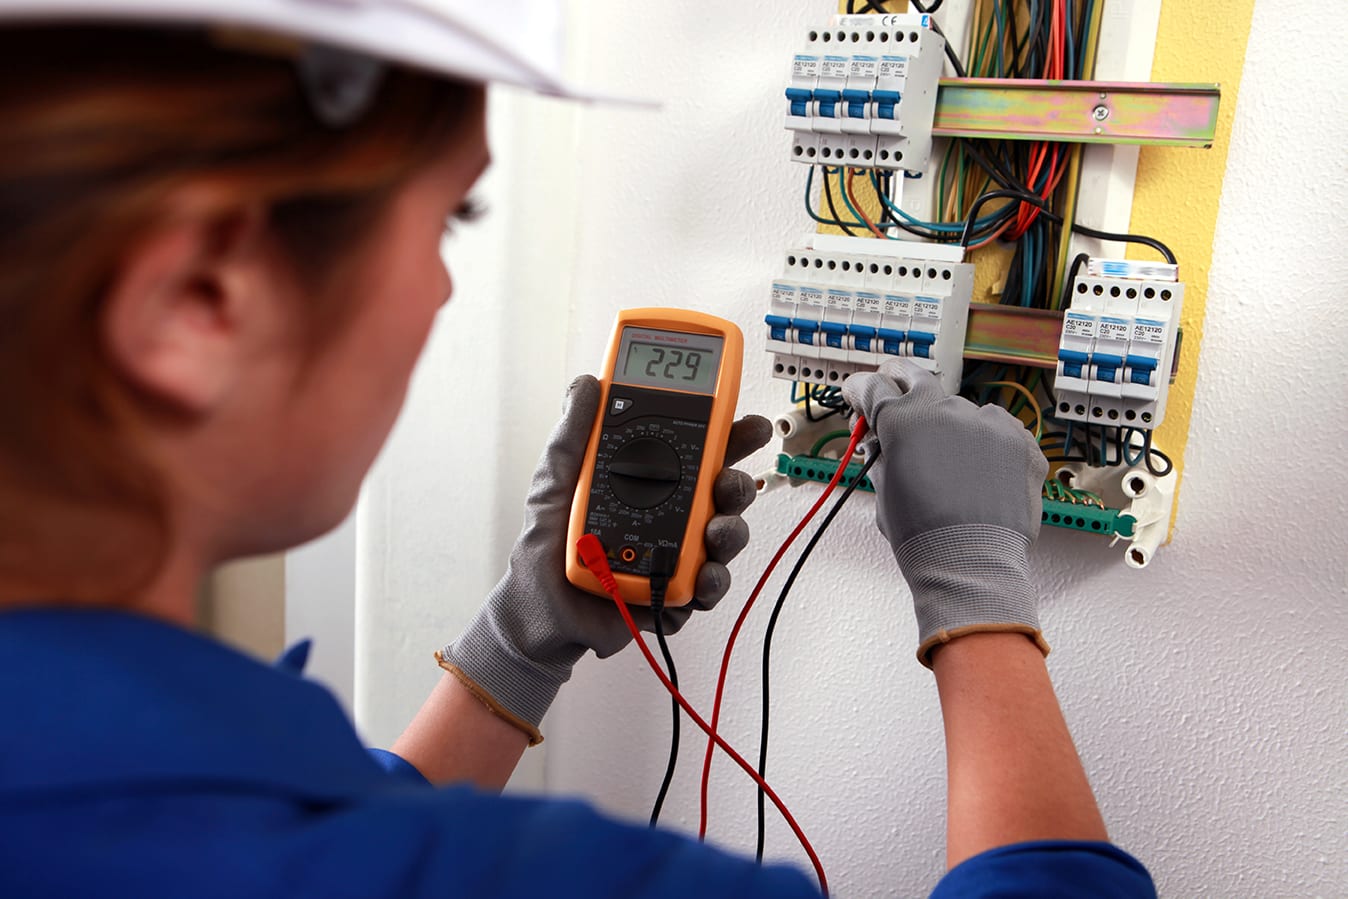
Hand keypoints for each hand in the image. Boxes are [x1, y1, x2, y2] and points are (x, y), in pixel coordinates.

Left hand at [438, 375, 771, 740]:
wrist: (535, 608)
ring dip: (731, 532)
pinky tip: (702, 578)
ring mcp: (676, 555)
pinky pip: (706, 588)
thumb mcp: (554, 482)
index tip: (746, 424)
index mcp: (648, 482)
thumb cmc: (545, 544)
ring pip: (723, 538)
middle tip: (729, 483)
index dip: (727, 436)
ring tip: (716, 533)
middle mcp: (670, 516)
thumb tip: (586, 385)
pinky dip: (712, 582)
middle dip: (737, 485)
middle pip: (721, 494)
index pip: (697, 452)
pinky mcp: (673, 594)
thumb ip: (572, 435)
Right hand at [841, 359, 1048, 666]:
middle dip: (897, 381)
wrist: (971, 563)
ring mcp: (988, 422)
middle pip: (916, 377)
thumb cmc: (923, 534)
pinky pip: (996, 427)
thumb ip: (879, 453)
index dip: (859, 390)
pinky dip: (983, 441)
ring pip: (958, 409)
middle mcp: (947, 410)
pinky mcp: (1019, 440)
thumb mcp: (884, 489)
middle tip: (891, 392)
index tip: (857, 395)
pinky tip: (977, 469)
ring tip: (945, 462)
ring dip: (946, 424)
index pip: (872, 387)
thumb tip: (878, 439)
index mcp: (904, 420)